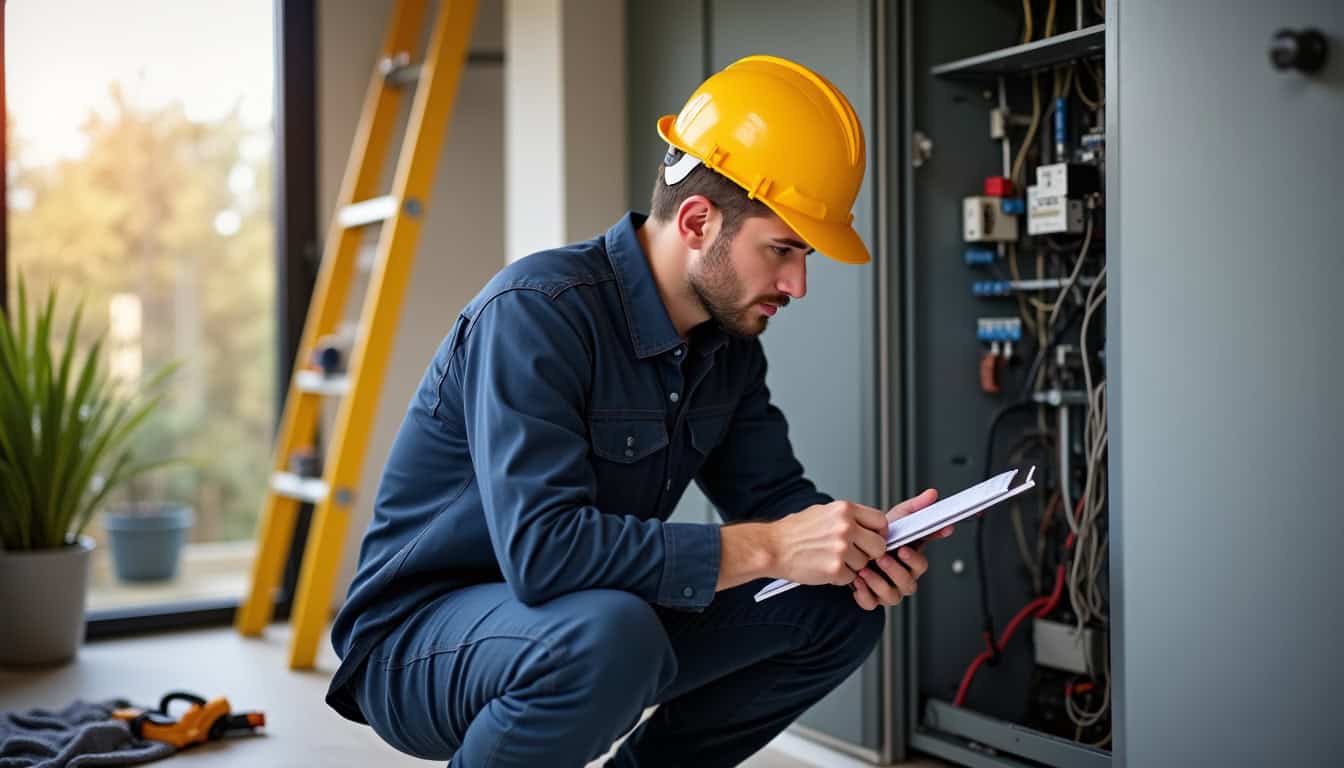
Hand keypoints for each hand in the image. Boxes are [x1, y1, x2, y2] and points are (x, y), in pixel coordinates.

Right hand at [768, 500, 889, 587]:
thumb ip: (847, 517)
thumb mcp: (823, 512)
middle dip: (870, 553)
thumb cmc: (794, 531)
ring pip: (864, 564)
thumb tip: (867, 526)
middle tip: (855, 554)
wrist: (772, 547)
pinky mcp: (835, 569)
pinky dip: (840, 577)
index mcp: (845, 510)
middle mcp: (846, 527)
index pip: (881, 521)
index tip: (871, 539)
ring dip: (852, 566)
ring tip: (832, 559)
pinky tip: (825, 568)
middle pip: (879, 546)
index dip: (879, 533)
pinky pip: (850, 578)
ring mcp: (841, 548)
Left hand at [851, 489, 950, 610]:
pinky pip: (871, 603)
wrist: (851, 546)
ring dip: (878, 582)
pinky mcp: (872, 599)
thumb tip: (933, 494)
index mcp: (911, 561)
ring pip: (891, 596)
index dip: (914, 558)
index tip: (903, 549)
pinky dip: (864, 593)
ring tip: (865, 569)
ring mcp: (888, 590)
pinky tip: (856, 580)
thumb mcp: (895, 518)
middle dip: (894, 570)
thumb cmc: (877, 535)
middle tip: (881, 557)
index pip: (921, 564)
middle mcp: (902, 578)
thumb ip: (915, 507)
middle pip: (908, 583)